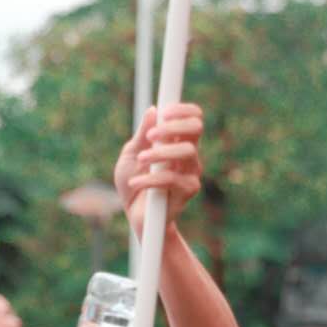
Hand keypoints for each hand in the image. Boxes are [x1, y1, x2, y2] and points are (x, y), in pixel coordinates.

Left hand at [114, 103, 204, 236]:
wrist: (136, 217)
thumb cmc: (133, 183)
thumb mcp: (131, 155)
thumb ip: (141, 135)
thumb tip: (153, 110)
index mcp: (177, 142)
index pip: (193, 118)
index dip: (183, 110)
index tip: (164, 112)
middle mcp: (188, 155)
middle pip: (196, 128)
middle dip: (173, 126)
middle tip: (151, 136)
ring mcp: (191, 172)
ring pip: (187, 151)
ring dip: (160, 153)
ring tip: (140, 160)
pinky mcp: (188, 191)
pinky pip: (172, 178)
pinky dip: (150, 179)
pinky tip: (135, 184)